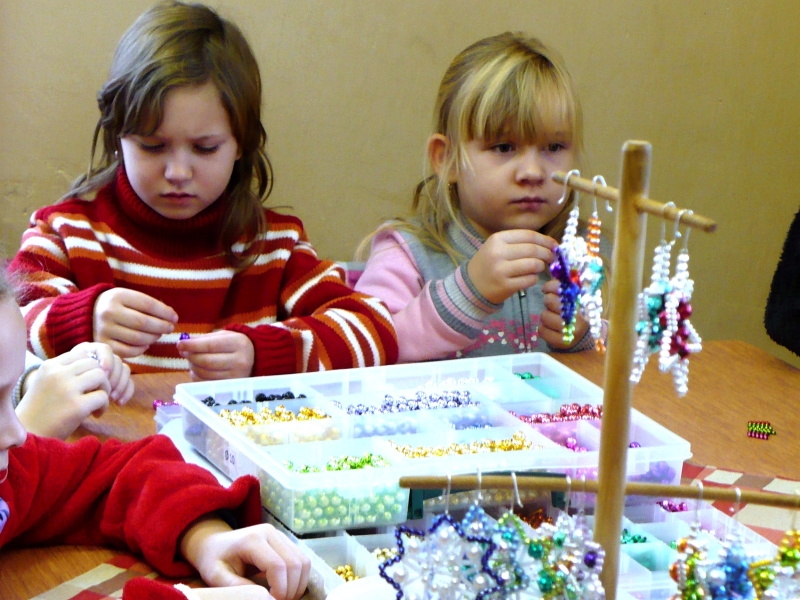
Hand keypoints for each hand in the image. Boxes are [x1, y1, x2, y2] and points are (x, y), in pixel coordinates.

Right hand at [16, 343, 133, 438]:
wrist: (30, 436)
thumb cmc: (43, 410)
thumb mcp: (49, 382)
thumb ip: (67, 371)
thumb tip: (99, 362)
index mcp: (49, 366)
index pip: (81, 353)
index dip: (90, 367)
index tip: (88, 382)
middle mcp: (57, 374)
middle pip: (94, 363)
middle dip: (100, 378)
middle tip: (95, 394)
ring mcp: (67, 389)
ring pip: (101, 376)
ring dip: (105, 389)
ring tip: (96, 403)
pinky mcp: (77, 406)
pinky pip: (103, 396)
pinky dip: (104, 406)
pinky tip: (95, 414)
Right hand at [93, 288, 177, 357]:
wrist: (84, 315)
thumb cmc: (115, 306)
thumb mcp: (126, 298)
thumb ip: (147, 305)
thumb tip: (171, 316)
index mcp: (117, 296)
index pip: (148, 304)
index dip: (165, 312)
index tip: (175, 317)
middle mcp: (108, 312)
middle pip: (144, 323)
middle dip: (162, 327)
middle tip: (169, 328)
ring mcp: (104, 330)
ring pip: (138, 338)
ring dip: (153, 338)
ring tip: (158, 335)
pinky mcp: (103, 345)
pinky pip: (129, 351)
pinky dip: (142, 349)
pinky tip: (146, 344)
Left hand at [178, 330, 254, 379]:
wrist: (256, 357)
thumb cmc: (235, 344)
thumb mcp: (224, 336)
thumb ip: (204, 339)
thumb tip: (183, 344)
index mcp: (238, 344)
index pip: (210, 346)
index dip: (192, 345)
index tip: (179, 344)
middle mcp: (240, 361)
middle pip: (206, 361)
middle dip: (191, 356)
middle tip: (184, 352)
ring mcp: (236, 376)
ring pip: (205, 373)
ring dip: (192, 366)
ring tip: (191, 360)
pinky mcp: (230, 386)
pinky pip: (206, 383)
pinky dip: (196, 376)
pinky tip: (197, 369)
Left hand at [180, 519, 309, 599]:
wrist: (214, 542)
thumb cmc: (213, 560)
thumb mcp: (216, 576)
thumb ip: (237, 586)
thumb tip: (263, 597)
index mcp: (252, 540)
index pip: (278, 566)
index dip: (280, 589)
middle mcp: (270, 532)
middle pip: (295, 564)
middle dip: (291, 589)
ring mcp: (279, 534)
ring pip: (303, 562)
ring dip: (298, 584)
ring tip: (283, 598)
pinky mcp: (284, 540)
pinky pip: (302, 559)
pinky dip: (299, 577)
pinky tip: (285, 588)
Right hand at [467, 230, 556, 303]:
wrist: (472, 285)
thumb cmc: (489, 263)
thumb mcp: (498, 246)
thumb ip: (520, 243)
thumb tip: (549, 244)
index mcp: (497, 239)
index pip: (528, 235)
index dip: (545, 240)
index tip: (554, 245)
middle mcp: (498, 253)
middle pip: (533, 250)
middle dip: (547, 254)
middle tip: (552, 258)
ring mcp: (501, 270)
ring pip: (534, 265)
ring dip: (541, 266)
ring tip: (538, 268)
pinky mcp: (505, 286)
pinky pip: (530, 280)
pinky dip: (534, 278)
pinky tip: (529, 278)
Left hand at [537, 278, 589, 348]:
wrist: (582, 336)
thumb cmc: (574, 312)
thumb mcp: (574, 297)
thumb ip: (565, 285)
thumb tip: (553, 268)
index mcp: (581, 299)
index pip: (559, 287)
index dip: (550, 287)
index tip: (546, 289)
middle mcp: (578, 315)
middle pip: (549, 301)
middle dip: (548, 302)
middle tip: (552, 305)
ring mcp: (571, 330)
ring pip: (544, 316)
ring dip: (545, 316)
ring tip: (553, 317)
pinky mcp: (563, 342)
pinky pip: (542, 330)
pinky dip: (543, 328)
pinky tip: (551, 328)